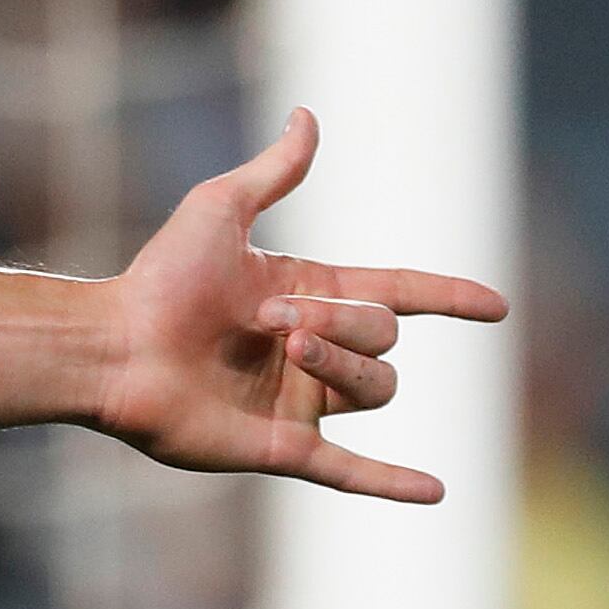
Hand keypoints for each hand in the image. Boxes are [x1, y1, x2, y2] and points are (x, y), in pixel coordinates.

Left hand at [89, 112, 507, 502]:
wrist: (114, 346)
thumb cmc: (158, 279)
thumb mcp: (219, 211)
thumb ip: (273, 172)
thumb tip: (308, 116)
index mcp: (309, 295)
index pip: (400, 295)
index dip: (447, 297)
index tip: (494, 307)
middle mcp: (312, 350)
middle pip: (383, 337)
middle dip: (343, 320)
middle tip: (272, 318)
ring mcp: (300, 402)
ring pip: (375, 387)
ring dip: (342, 363)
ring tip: (286, 347)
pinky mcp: (280, 447)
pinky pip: (349, 471)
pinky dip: (392, 481)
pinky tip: (437, 492)